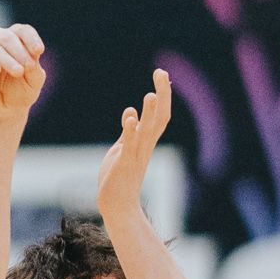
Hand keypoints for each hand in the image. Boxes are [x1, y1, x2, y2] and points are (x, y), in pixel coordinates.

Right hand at [0, 23, 44, 126]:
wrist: (6, 110)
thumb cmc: (21, 91)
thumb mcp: (34, 82)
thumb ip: (34, 68)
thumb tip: (30, 57)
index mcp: (17, 40)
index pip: (23, 31)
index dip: (31, 38)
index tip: (39, 51)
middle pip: (7, 36)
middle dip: (19, 51)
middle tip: (28, 67)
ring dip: (6, 58)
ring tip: (18, 72)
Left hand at [97, 68, 171, 220]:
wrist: (117, 205)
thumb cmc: (119, 178)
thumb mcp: (123, 149)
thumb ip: (128, 131)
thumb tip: (132, 112)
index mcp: (145, 141)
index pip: (159, 114)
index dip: (163, 94)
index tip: (161, 74)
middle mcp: (145, 146)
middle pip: (160, 118)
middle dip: (162, 96)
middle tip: (161, 73)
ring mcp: (135, 155)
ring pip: (148, 131)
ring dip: (150, 113)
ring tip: (151, 95)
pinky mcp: (124, 164)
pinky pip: (129, 146)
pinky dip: (130, 131)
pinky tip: (130, 116)